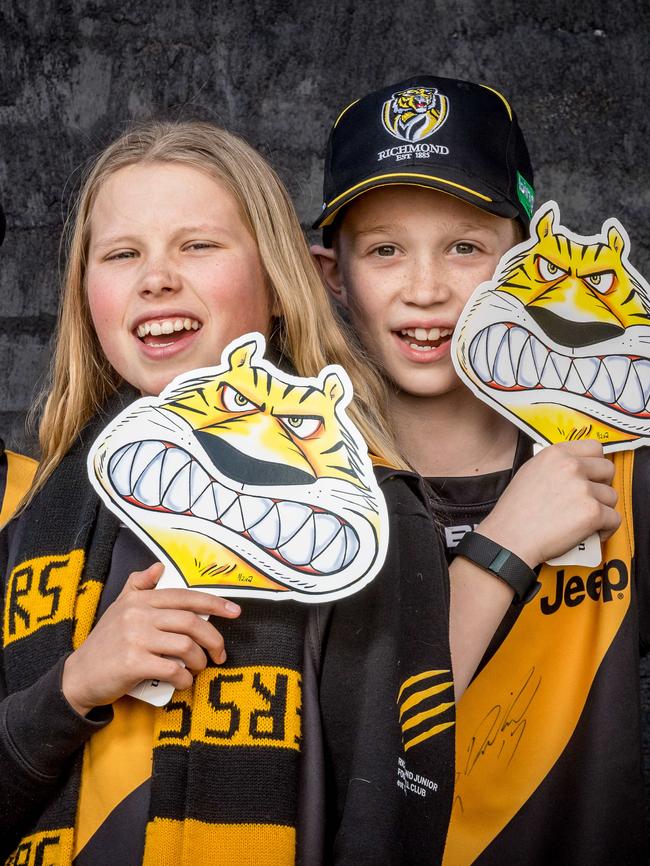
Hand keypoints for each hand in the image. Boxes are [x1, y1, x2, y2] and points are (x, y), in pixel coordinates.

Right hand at [62, 562, 240, 715]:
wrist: (78, 676)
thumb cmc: (105, 643)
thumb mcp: (118, 608)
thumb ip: (138, 586)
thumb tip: (158, 567)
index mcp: (140, 600)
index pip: (185, 597)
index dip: (214, 603)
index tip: (235, 611)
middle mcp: (138, 615)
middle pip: (191, 622)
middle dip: (213, 639)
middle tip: (220, 653)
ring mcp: (135, 638)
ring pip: (185, 646)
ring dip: (200, 661)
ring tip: (199, 667)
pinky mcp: (133, 663)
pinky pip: (172, 669)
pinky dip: (184, 678)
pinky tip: (184, 681)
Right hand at [477, 440, 619, 567]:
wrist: (510, 539)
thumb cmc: (515, 512)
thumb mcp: (529, 473)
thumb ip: (556, 465)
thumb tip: (577, 469)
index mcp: (555, 454)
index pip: (594, 447)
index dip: (595, 463)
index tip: (591, 476)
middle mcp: (571, 466)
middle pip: (608, 469)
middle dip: (602, 485)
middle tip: (589, 499)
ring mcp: (583, 489)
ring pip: (611, 496)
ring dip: (602, 509)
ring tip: (585, 520)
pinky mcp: (592, 512)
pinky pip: (614, 519)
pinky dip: (606, 529)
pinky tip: (591, 533)